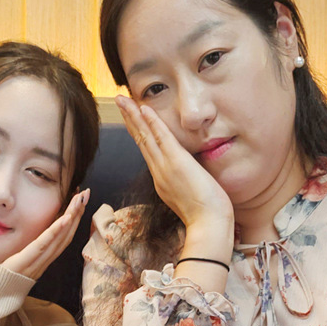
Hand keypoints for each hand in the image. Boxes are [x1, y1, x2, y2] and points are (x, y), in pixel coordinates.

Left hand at [0, 188, 90, 281]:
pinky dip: (56, 231)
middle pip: (66, 235)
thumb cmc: (3, 279)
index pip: (63, 237)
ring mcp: (37, 262)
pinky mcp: (26, 262)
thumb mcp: (18, 260)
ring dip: (72, 216)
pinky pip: (44, 244)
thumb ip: (27, 249)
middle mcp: (45, 261)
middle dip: (78, 213)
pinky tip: (66, 218)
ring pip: (60, 238)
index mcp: (44, 259)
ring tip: (79, 199)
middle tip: (85, 193)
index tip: (78, 200)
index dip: (73, 219)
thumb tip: (30, 233)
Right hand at [116, 97, 233, 243]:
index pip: (148, 150)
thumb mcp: (192, 196)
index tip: (132, 118)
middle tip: (119, 101)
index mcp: (162, 180)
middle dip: (129, 120)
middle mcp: (159, 172)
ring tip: (122, 99)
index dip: (139, 132)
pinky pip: (161, 138)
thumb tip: (192, 175)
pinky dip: (152, 122)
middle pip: (141, 140)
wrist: (208, 226)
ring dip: (134, 116)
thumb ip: (187, 183)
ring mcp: (166, 167)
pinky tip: (143, 109)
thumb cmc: (206, 215)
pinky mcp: (177, 163)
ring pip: (145, 137)